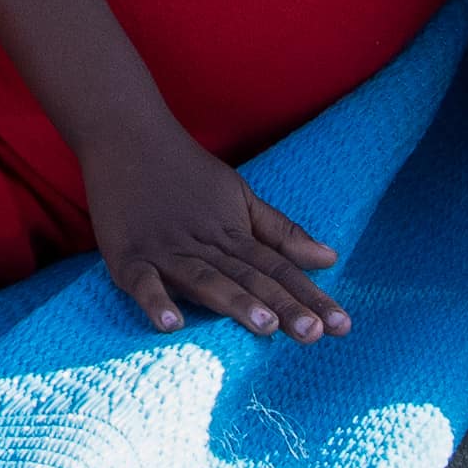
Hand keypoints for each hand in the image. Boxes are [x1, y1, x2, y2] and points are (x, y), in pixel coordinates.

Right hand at [86, 132, 348, 343]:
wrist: (126, 133)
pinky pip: (142, 281)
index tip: (341, 325)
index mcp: (233, 233)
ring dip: (234, 302)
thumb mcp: (240, 196)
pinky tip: (171, 325)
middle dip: (283, 307)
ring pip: (206, 279)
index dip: (310, 296)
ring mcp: (166, 250)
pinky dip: (155, 300)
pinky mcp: (128, 255)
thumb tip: (331, 259)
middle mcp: (205, 244)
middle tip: (313, 335)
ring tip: (264, 326)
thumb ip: (281, 233)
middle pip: (250, 278)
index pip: (279, 269)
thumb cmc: (187, 172)